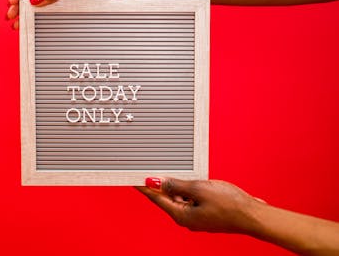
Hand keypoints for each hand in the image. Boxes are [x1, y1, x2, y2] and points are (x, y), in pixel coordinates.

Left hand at [136, 178, 264, 233]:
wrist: (254, 215)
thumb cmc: (230, 204)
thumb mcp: (199, 189)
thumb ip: (176, 185)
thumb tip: (156, 183)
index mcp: (181, 215)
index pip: (156, 198)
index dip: (144, 186)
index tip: (133, 178)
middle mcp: (187, 219)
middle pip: (167, 198)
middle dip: (160, 184)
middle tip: (150, 169)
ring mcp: (197, 217)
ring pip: (180, 197)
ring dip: (176, 185)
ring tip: (173, 171)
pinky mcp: (206, 213)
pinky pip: (191, 199)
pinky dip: (188, 189)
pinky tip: (191, 179)